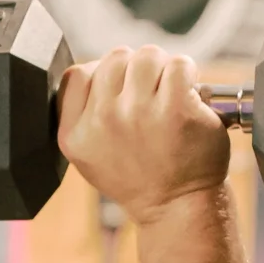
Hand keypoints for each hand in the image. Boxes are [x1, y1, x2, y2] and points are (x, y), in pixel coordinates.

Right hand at [57, 45, 230, 225]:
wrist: (176, 206)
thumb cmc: (138, 176)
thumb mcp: (91, 156)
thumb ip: (83, 113)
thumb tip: (95, 68)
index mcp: (74, 134)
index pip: (78, 74)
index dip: (102, 76)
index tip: (120, 95)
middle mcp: (102, 122)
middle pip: (116, 58)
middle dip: (136, 72)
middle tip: (150, 100)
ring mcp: (138, 114)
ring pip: (148, 56)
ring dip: (163, 70)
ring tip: (168, 99)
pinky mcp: (175, 109)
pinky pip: (179, 64)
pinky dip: (188, 75)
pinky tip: (188, 99)